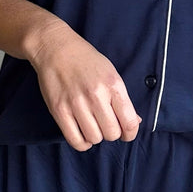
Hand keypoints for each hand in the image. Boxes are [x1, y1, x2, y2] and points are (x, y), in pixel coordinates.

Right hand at [29, 20, 141, 150]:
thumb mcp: (111, 74)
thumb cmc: (87, 61)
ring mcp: (76, 103)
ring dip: (96, 136)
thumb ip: (123, 99)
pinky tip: (83, 133)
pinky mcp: (59, 110)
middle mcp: (96, 95)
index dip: (131, 134)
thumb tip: (136, 122)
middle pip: (112, 133)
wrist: (57, 48)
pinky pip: (75, 140)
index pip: (129, 122)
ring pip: (94, 138)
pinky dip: (82, 143)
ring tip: (93, 125)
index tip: (127, 133)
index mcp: (113, 85)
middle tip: (106, 125)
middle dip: (112, 133)